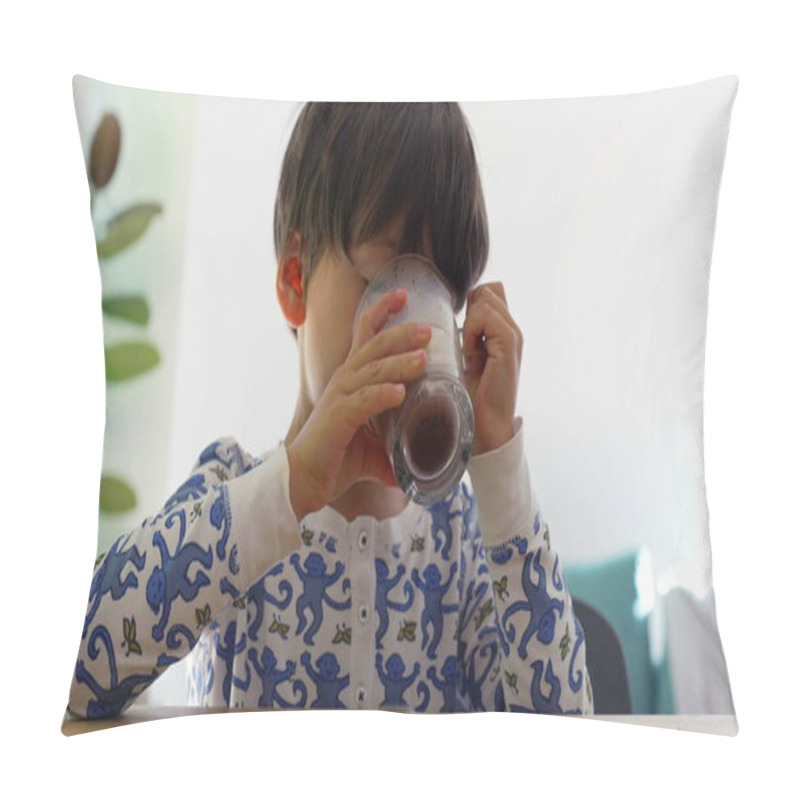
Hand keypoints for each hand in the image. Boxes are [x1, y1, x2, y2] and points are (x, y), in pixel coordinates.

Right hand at [286, 289, 431, 519]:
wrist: (304, 481)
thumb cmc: (335, 459)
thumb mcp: (374, 449)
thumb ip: (397, 450)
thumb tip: (423, 464)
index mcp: (352, 379)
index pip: (365, 335)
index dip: (382, 312)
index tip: (404, 295)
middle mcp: (345, 381)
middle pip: (374, 346)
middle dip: (401, 334)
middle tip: (428, 330)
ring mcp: (340, 397)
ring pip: (372, 371)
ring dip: (399, 363)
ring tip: (423, 358)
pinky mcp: (338, 418)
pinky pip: (363, 401)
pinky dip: (381, 395)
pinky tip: (399, 392)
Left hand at [462, 282, 521, 454]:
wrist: (485, 424)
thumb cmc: (471, 395)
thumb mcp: (466, 358)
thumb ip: (468, 334)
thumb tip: (454, 313)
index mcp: (503, 332)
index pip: (489, 293)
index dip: (472, 304)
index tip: (461, 333)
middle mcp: (512, 330)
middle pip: (488, 291)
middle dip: (469, 311)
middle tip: (465, 344)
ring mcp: (514, 335)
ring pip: (486, 299)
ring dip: (469, 322)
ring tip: (468, 351)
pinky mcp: (510, 343)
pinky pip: (486, 316)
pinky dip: (472, 331)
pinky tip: (470, 354)